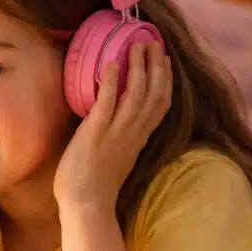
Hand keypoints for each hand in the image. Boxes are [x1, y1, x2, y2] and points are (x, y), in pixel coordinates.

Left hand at [54, 41, 171, 213]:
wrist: (86, 208)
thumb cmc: (93, 190)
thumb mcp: (114, 160)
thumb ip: (118, 142)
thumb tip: (110, 126)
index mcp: (138, 140)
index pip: (159, 105)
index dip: (164, 81)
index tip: (164, 61)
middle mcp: (132, 134)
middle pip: (154, 94)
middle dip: (155, 66)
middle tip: (153, 42)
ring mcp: (116, 134)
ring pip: (136, 94)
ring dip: (138, 67)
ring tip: (136, 45)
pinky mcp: (96, 135)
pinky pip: (107, 104)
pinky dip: (112, 83)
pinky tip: (111, 64)